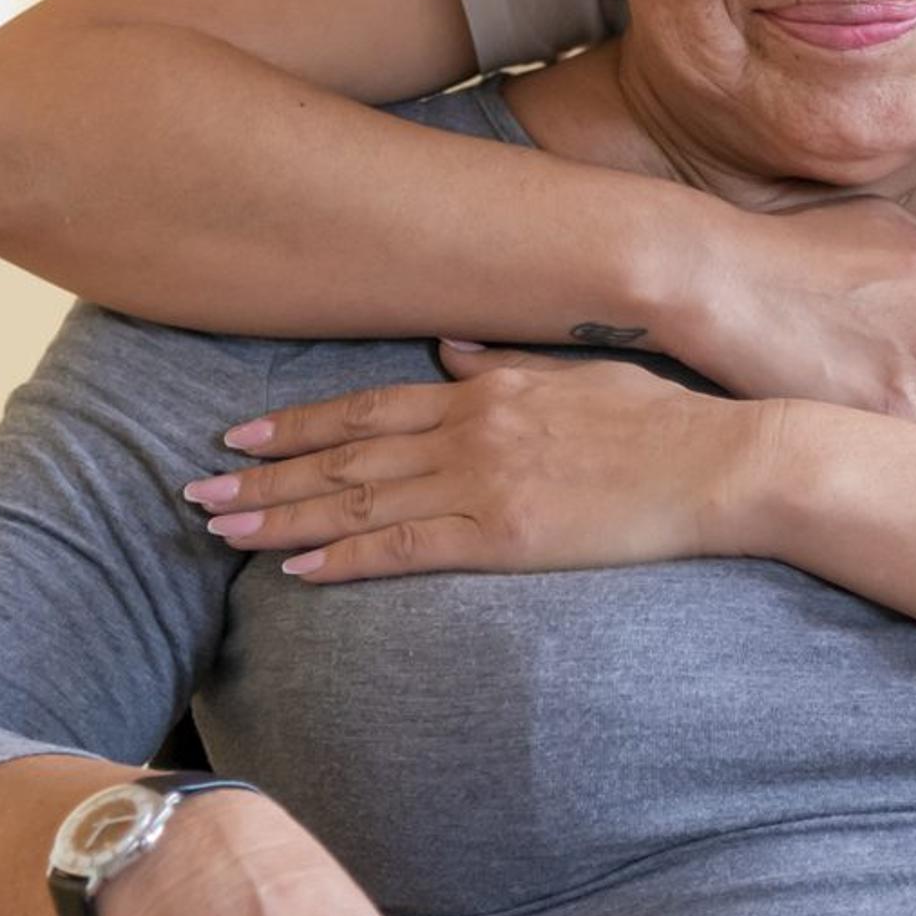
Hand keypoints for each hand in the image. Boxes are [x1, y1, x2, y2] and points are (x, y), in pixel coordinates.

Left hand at [191, 345, 771, 580]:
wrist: (721, 463)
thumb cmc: (662, 421)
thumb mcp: (577, 373)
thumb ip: (504, 361)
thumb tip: (447, 345)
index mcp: (485, 388)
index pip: (368, 407)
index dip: (297, 424)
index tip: (239, 433)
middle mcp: (470, 429)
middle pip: (344, 456)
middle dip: (263, 474)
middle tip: (194, 490)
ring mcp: (484, 483)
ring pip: (358, 501)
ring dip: (282, 517)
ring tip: (220, 529)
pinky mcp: (505, 537)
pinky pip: (406, 548)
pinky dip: (346, 558)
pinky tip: (298, 570)